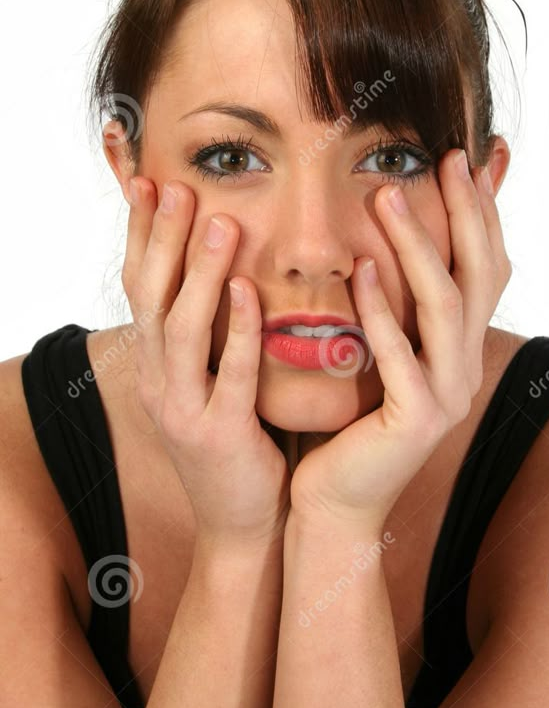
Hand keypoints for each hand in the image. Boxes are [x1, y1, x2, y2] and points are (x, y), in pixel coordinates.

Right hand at [122, 177, 290, 546]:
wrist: (244, 524)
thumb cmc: (238, 440)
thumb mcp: (212, 381)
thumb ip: (212, 333)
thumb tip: (227, 272)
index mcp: (155, 366)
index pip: (139, 288)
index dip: (142, 235)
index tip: (150, 183)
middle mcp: (157, 383)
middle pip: (148, 297)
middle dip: (161, 239)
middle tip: (176, 186)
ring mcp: (182, 410)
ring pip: (181, 328)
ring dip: (200, 272)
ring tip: (219, 222)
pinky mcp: (220, 435)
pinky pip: (229, 373)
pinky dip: (237, 328)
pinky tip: (250, 290)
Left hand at [288, 148, 511, 530]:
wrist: (335, 500)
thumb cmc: (350, 421)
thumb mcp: (380, 354)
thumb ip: (393, 306)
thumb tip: (384, 245)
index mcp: (461, 349)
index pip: (485, 268)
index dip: (482, 213)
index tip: (467, 159)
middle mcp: (466, 367)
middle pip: (478, 275)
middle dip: (465, 212)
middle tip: (446, 157)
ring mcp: (448, 396)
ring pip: (445, 307)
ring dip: (418, 248)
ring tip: (387, 197)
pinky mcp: (416, 421)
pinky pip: (401, 356)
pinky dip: (382, 312)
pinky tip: (361, 271)